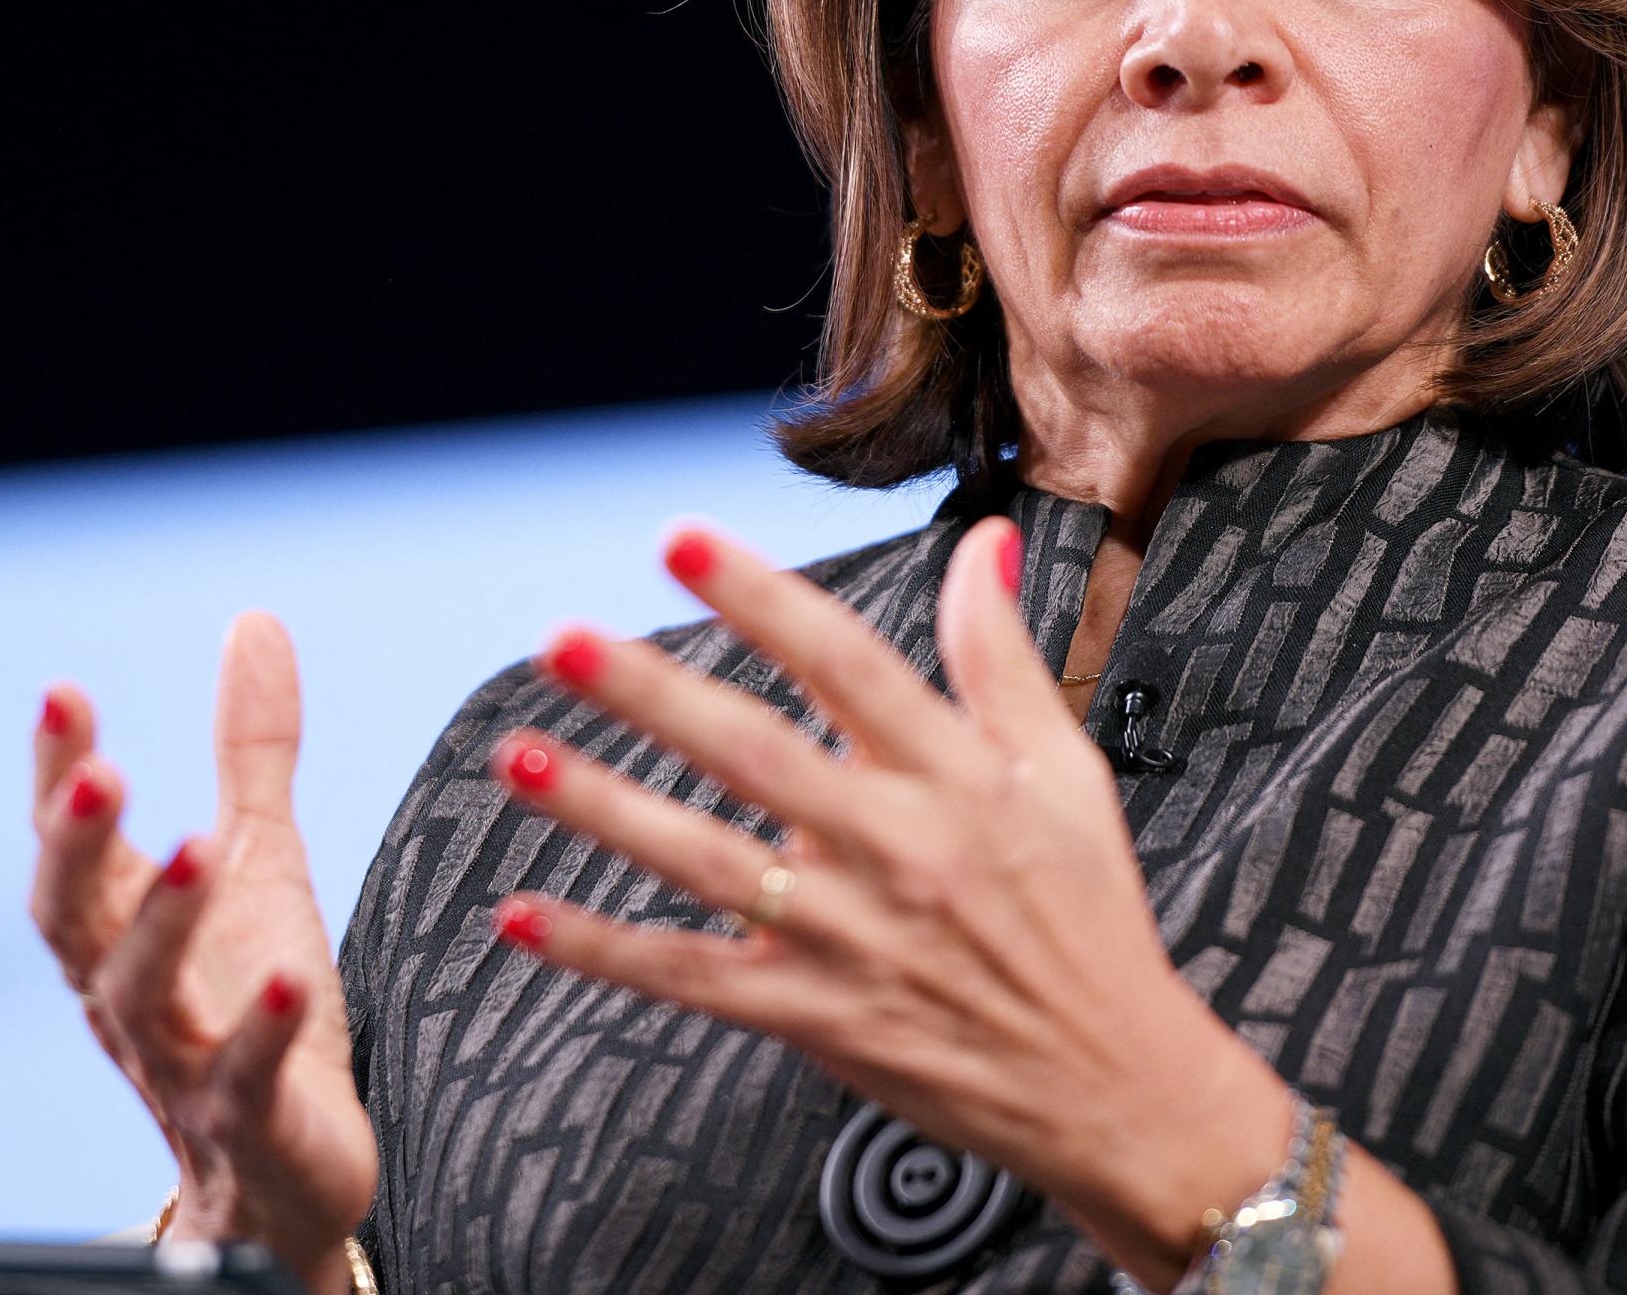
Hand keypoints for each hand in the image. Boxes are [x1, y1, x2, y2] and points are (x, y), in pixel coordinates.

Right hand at [30, 613, 374, 1289]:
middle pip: (77, 918)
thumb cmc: (255, 1002)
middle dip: (79, 845)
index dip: (58, 775)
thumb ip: (249, 752)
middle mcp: (131, 992)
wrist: (285, 1173)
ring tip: (200, 843)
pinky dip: (264, 1028)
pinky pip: (246, 1077)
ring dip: (166, 919)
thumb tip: (254, 620)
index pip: (71, 846)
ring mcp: (185, 1060)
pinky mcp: (251, 1122)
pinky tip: (293, 974)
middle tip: (98, 771)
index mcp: (122, 926)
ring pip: (146, 994)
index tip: (62, 694)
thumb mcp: (261, 862)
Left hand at [483, 519, 1293, 1285]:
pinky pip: (689, 978)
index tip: (680, 541)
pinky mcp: (813, 1016)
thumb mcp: (1067, 772)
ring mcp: (847, 937)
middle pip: (754, 754)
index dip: (759, 597)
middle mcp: (894, 850)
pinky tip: (525, 915)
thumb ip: (1003, 654)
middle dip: (651, 694)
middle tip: (562, 640)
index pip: (844, 662)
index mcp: (955, 777)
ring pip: (703, 860)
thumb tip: (986, 539)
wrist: (1113, 1087)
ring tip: (514, 754)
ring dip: (601, 807)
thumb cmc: (1087, 920)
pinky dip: (603, 950)